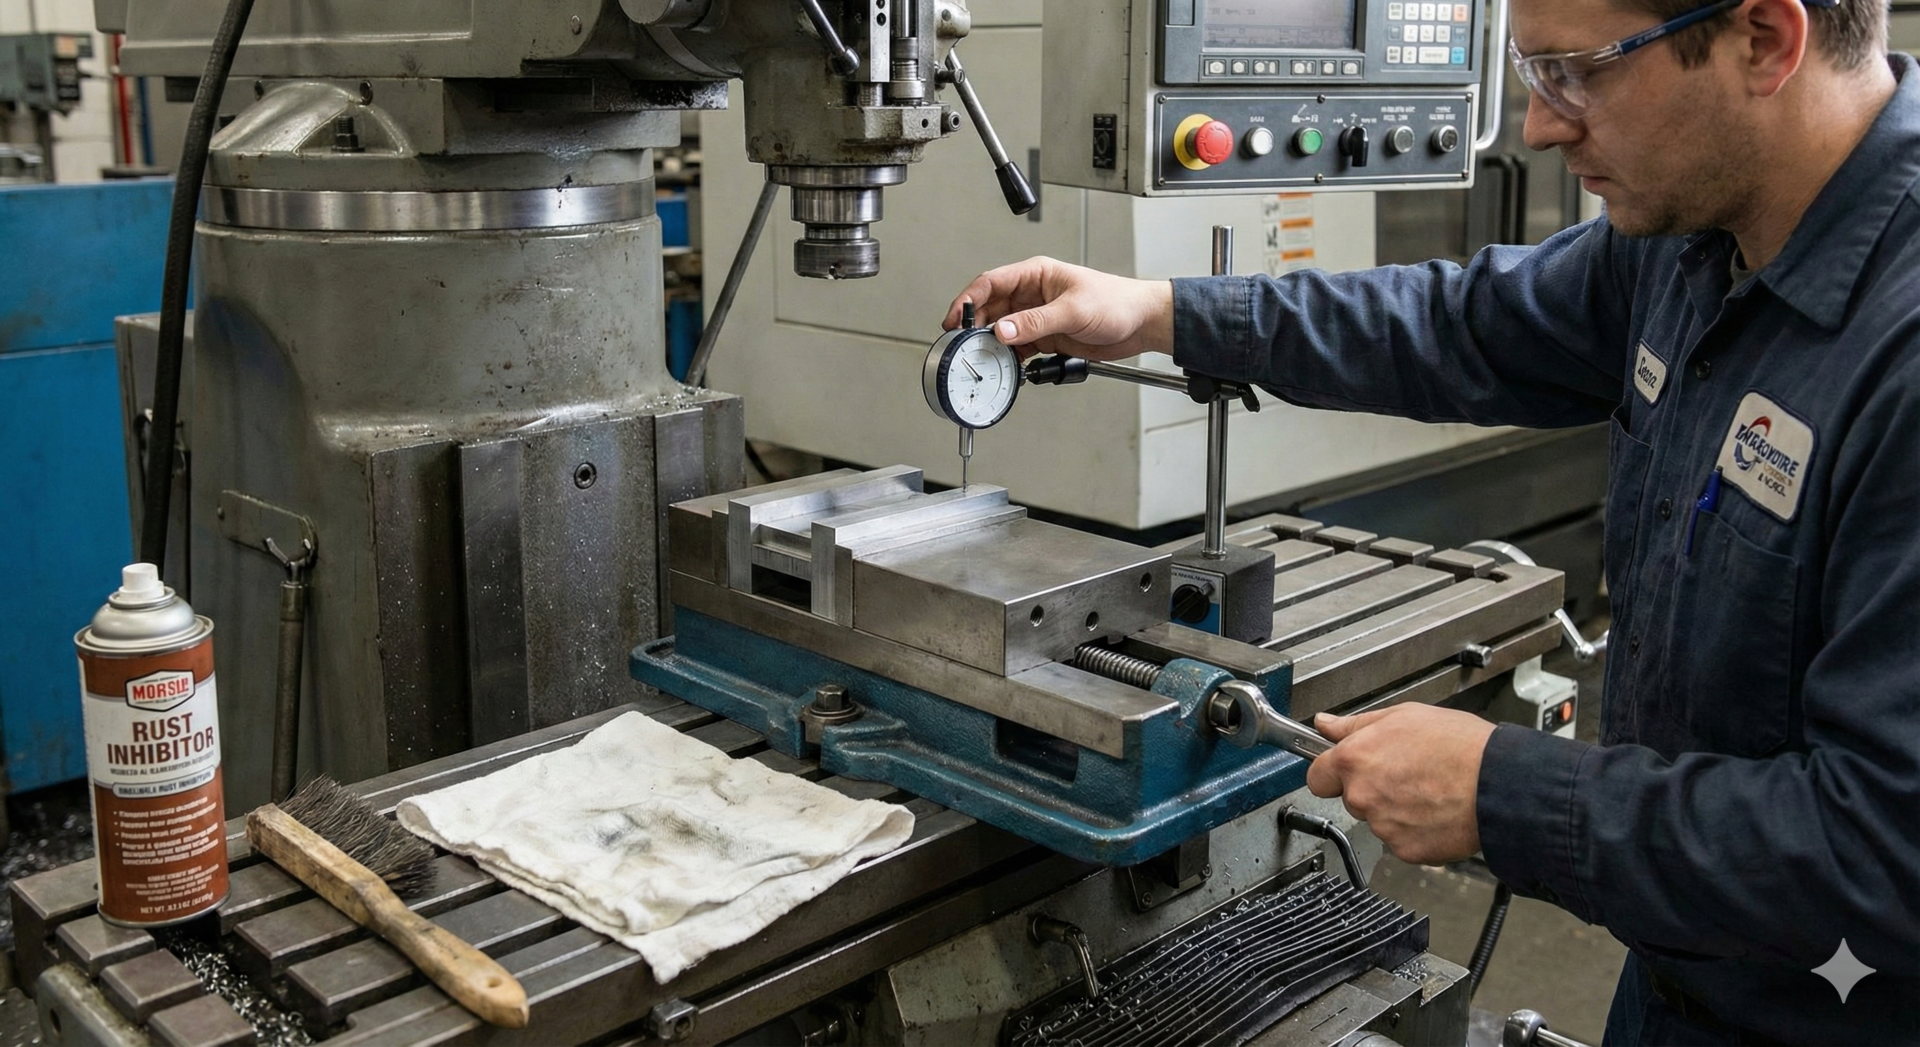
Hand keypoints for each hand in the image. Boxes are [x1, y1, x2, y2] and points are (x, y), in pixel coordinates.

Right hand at [945, 256, 1174, 361]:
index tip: (955, 319)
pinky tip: (1008, 366)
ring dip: (992, 345)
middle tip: (964, 345)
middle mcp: (1032, 295)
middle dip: (975, 327)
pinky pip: (1018, 348)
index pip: (991, 283)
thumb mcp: (1073, 310)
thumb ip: (1035, 322)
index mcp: (1036, 275)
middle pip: (991, 309)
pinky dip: (1010, 358)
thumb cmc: (1117, 302)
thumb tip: (1003, 330)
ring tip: (985, 358)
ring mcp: (1037, 317)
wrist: (1141, 324)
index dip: (968, 300)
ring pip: (1002, 331)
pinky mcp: (1046, 338)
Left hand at [1305, 704, 1495, 864]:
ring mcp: (1383, 826)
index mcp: (1356, 759)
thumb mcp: (1405, 716)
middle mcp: (1363, 795)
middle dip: (1371, 788)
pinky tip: (1437, 810)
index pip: (1317, 775)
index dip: (1331, 771)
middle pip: (1351, 797)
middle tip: (1406, 773)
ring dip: (1395, 809)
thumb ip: (1356, 724)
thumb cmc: (1462, 747)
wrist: (1501, 784)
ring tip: (1429, 789)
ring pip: (1377, 819)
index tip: (1342, 769)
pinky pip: (1401, 840)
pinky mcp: (1406, 850)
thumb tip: (1325, 724)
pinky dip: (1415, 830)